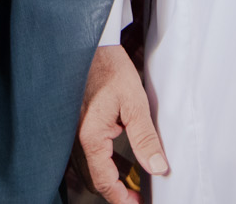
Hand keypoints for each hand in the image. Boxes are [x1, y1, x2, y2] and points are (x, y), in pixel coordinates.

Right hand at [73, 44, 167, 203]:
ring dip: (114, 178)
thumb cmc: (111, 69)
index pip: (104, 181)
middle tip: (140, 196)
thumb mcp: (135, 103)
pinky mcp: (81, 125)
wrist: (93, 47)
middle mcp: (79, 138)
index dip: (122, 198)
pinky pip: (93, 153)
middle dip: (118, 192)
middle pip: (97, 179)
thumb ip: (145, 138)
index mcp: (91, 136)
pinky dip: (109, 163)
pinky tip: (126, 161)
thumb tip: (157, 168)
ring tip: (137, 183)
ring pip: (94, 168)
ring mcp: (77, 132)